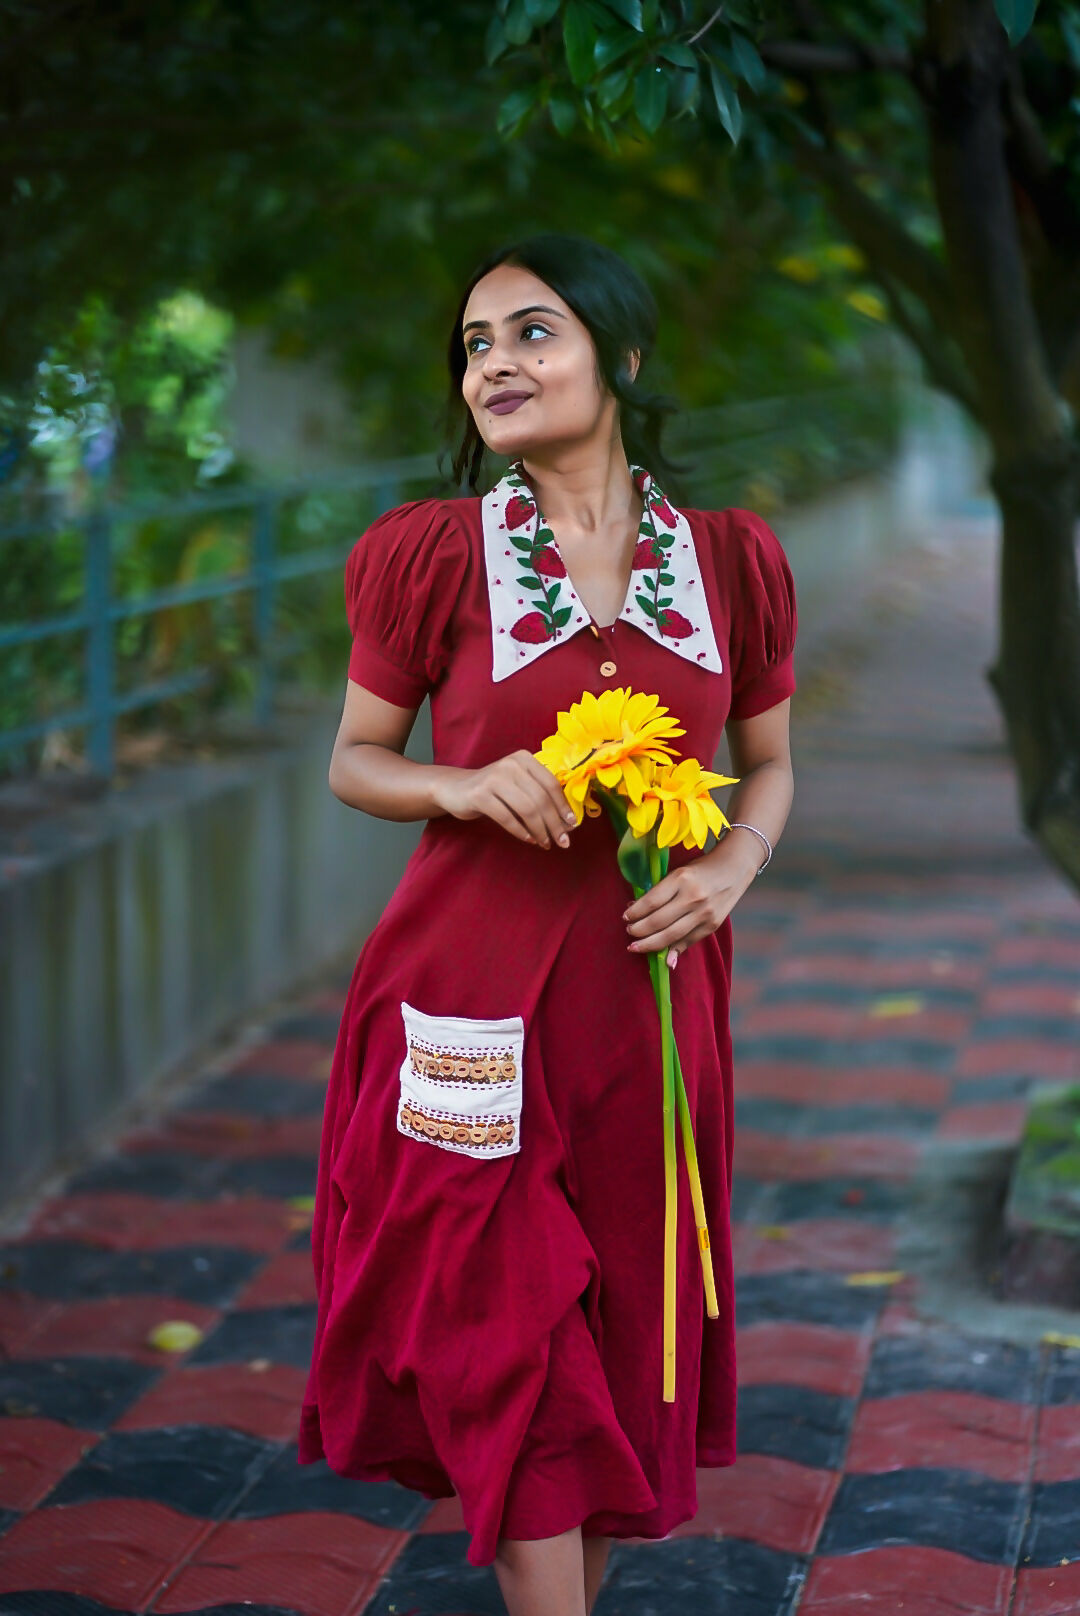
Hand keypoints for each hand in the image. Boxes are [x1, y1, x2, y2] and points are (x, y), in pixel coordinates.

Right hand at [433, 751, 577, 848]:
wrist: (455, 789)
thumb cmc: (494, 790)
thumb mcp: (518, 784)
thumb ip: (539, 795)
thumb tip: (567, 821)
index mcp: (524, 759)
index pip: (551, 784)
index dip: (563, 806)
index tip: (572, 825)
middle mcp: (511, 764)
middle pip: (541, 798)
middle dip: (554, 823)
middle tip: (562, 841)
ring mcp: (494, 778)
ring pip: (526, 809)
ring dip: (539, 830)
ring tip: (545, 843)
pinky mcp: (480, 794)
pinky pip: (507, 818)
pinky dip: (521, 831)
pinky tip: (529, 839)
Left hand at [622, 844, 758, 964]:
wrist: (735, 868)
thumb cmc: (701, 868)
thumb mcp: (679, 872)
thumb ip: (661, 891)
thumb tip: (635, 910)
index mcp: (681, 879)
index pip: (651, 901)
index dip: (635, 912)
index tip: (625, 916)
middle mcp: (693, 897)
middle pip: (658, 921)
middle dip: (639, 930)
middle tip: (629, 932)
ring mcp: (704, 913)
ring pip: (671, 936)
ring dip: (650, 944)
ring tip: (636, 946)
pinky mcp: (712, 925)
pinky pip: (688, 942)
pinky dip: (673, 950)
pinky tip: (661, 956)